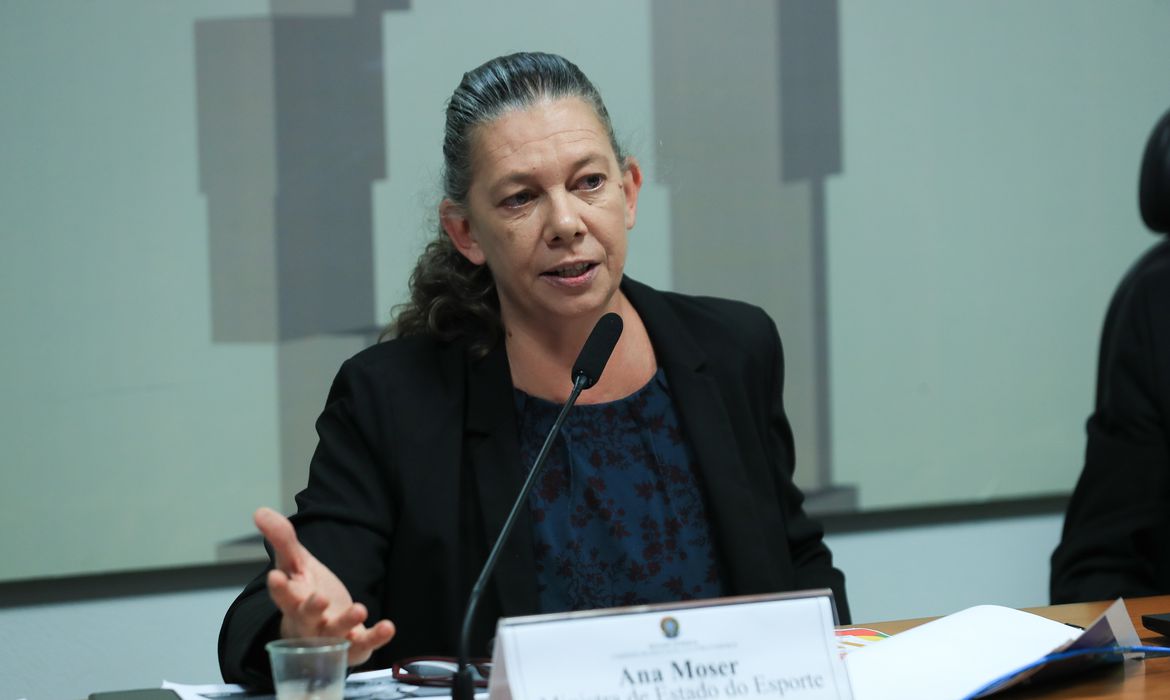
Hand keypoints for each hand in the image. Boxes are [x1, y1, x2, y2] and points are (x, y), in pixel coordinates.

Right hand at [254, 507, 395, 666]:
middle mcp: (308, 621)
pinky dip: (375, 637)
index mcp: (292, 600)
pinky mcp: (353, 644)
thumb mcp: (295, 563)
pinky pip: (363, 643)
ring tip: (359, 609)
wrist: (319, 628)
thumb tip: (260, 511)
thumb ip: (282, 539)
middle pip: (306, 617)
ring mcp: (330, 636)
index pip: (282, 595)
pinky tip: (388, 627)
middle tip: (319, 598)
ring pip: (335, 633)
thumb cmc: (304, 591)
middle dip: (311, 609)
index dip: (279, 588)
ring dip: (346, 622)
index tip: (275, 577)